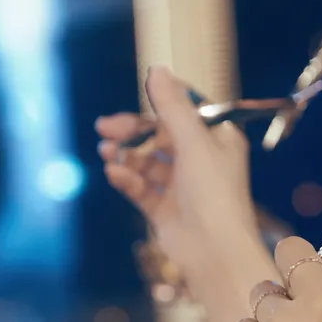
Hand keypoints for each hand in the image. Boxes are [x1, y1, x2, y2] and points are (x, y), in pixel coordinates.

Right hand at [97, 67, 259, 265]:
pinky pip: (142, 188)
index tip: (138, 97)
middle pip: (160, 136)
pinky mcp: (166, 210)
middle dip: (133, 131)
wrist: (214, 252)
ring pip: (148, 162)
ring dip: (127, 156)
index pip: (187, 112)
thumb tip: (157, 69)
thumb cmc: (213, 193)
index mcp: (218, 140)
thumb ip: (172, 107)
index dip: (162, 103)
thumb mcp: (193, 142)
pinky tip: (115, 174)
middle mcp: (201, 160)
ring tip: (106, 152)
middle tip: (104, 127)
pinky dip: (128, 179)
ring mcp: (182, 187)